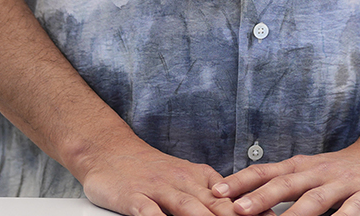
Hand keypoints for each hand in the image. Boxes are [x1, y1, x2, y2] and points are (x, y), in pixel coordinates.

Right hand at [78, 140, 237, 215]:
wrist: (108, 150)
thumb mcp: (185, 178)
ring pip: (187, 207)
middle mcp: (182, 182)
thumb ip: (211, 197)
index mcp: (199, 179)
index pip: (230, 198)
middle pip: (215, 204)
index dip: (251, 212)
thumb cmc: (150, 170)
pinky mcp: (133, 197)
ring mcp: (158, 189)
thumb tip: (243, 210)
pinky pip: (148, 211)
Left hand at [215, 142, 359, 215]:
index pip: (266, 171)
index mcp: (301, 167)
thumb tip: (244, 198)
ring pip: (315, 199)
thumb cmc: (343, 168)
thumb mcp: (310, 171)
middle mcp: (319, 172)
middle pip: (285, 184)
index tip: (218, 192)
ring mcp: (343, 183)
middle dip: (259, 198)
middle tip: (237, 211)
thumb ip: (283, 183)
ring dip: (294, 213)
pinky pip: (352, 210)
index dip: (242, 181)